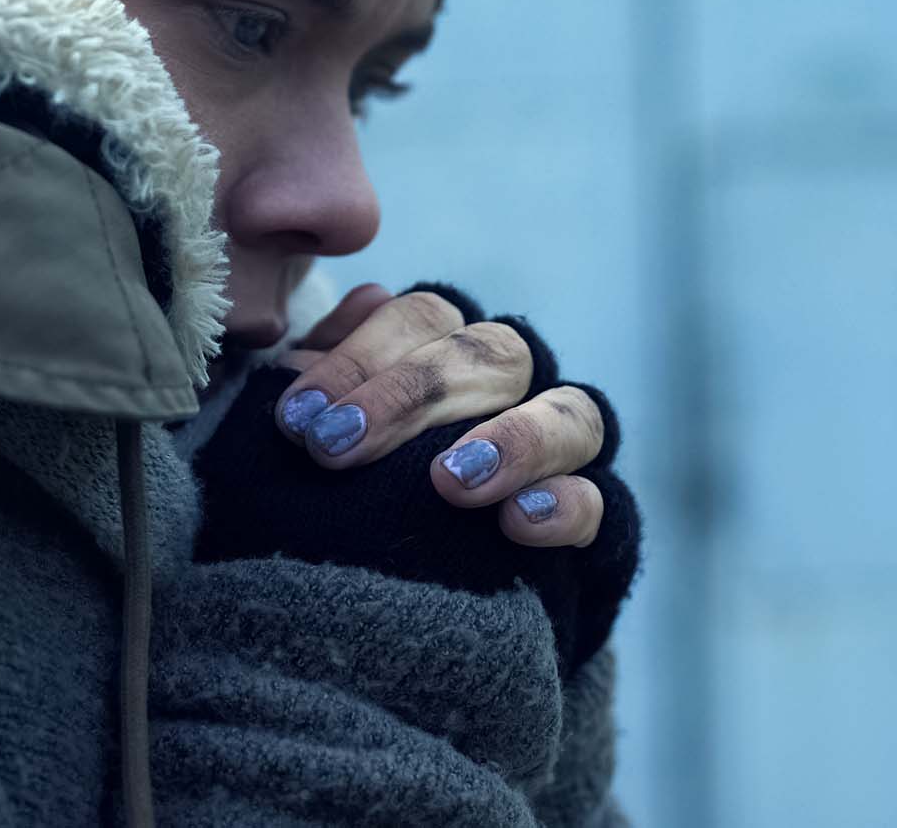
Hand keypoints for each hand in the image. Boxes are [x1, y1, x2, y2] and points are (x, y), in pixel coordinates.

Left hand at [272, 283, 607, 548]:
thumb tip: (362, 300)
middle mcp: (518, 384)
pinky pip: (597, 502)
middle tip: (336, 444)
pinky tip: (517, 522)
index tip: (299, 416)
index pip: (423, 319)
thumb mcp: (337, 425)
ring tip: (449, 481)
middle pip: (491, 354)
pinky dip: (563, 505)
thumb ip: (339, 371)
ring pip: (570, 414)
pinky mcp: (591, 519)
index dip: (359, 356)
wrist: (413, 596)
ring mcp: (562, 447)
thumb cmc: (361, 486)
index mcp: (453, 347)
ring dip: (513, 439)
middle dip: (411, 394)